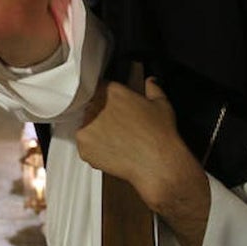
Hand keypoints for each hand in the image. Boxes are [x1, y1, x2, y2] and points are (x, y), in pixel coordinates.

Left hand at [76, 78, 204, 211]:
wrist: (157, 163)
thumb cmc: (160, 135)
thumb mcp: (162, 104)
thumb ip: (153, 88)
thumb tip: (151, 82)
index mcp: (112, 92)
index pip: (99, 87)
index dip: (105, 96)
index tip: (111, 104)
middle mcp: (96, 107)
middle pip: (90, 106)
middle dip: (99, 114)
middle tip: (115, 125)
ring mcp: (87, 127)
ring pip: (85, 126)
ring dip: (95, 131)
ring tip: (115, 140)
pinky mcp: (84, 147)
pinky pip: (84, 145)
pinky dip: (94, 149)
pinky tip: (111, 150)